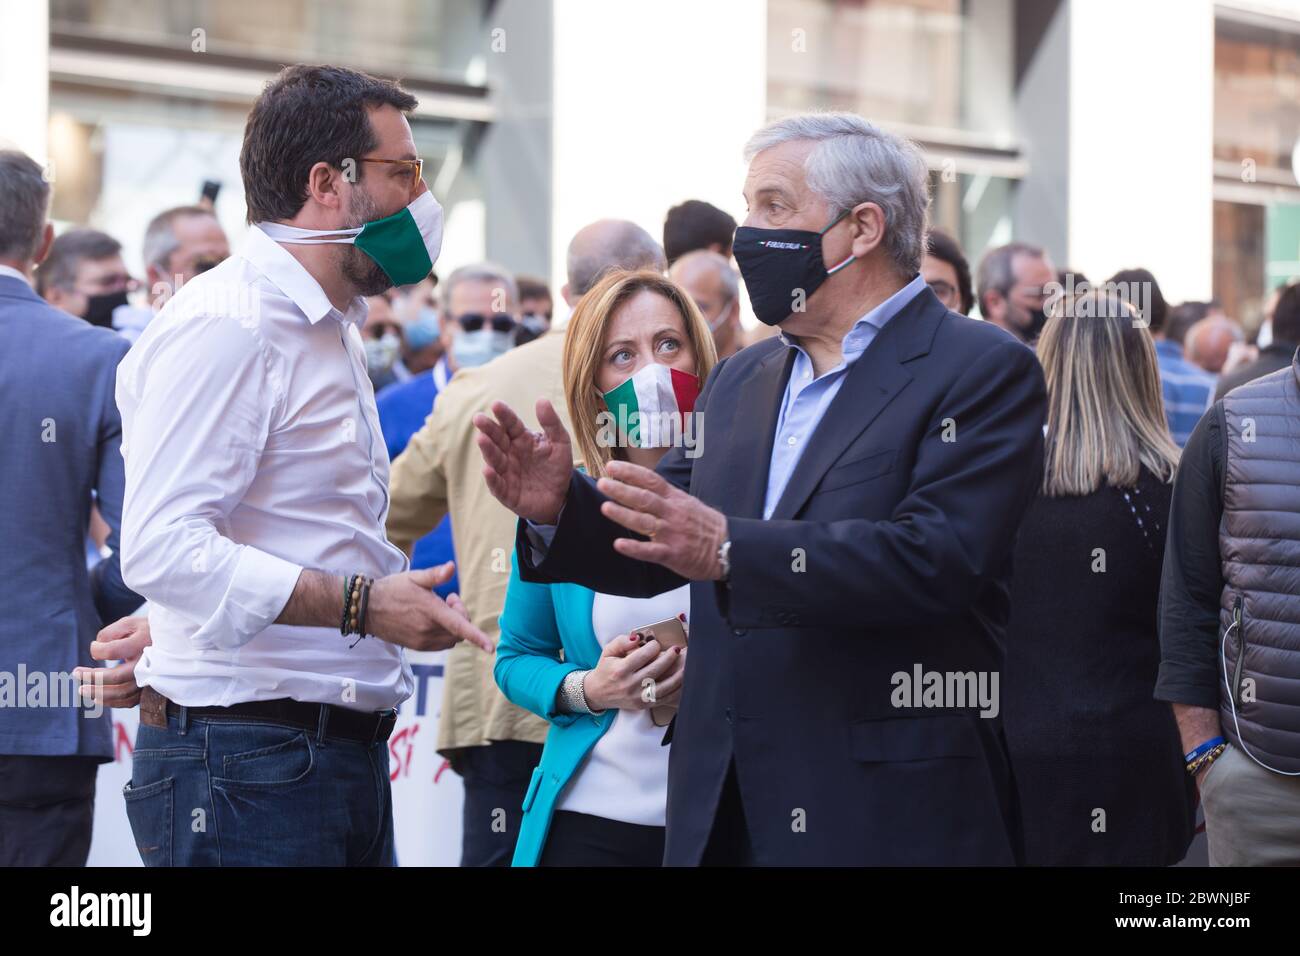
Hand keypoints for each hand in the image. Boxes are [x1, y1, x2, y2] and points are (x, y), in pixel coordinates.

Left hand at [75, 615, 151, 707]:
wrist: (176, 642)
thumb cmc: (148, 630)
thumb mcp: (131, 623)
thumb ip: (110, 632)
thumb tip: (96, 647)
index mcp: (142, 643)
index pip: (111, 651)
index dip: (96, 650)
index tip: (95, 646)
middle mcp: (148, 663)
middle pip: (116, 677)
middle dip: (92, 677)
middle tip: (75, 673)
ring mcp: (151, 678)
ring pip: (122, 694)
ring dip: (98, 694)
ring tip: (82, 690)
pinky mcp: (150, 689)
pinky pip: (129, 701)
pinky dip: (111, 702)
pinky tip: (97, 697)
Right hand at [367, 563, 493, 652]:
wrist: (367, 609)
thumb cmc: (392, 589)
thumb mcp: (414, 577)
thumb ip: (435, 575)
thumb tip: (452, 567)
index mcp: (430, 611)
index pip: (459, 626)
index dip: (477, 637)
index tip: (491, 649)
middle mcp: (427, 630)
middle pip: (460, 631)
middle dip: (461, 615)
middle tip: (449, 598)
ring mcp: (422, 641)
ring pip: (452, 639)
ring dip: (453, 626)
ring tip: (439, 608)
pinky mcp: (417, 647)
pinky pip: (441, 644)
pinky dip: (444, 633)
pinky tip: (432, 619)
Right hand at [474, 399, 572, 523]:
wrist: (561, 497)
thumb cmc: (557, 467)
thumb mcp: (560, 443)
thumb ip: (551, 423)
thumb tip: (542, 399)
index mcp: (521, 439)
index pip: (511, 424)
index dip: (504, 415)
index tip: (496, 405)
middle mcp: (510, 453)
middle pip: (497, 439)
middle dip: (488, 429)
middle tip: (478, 418)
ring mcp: (506, 472)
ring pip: (494, 459)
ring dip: (487, 450)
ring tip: (481, 439)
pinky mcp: (506, 492)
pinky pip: (497, 485)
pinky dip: (492, 478)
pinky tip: (487, 470)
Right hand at [583, 633, 684, 711]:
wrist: (598, 693)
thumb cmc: (606, 669)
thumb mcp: (608, 651)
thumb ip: (622, 641)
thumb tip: (637, 637)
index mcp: (620, 670)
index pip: (642, 656)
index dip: (653, 647)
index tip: (656, 643)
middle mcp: (629, 685)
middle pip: (655, 670)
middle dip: (669, 658)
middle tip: (677, 649)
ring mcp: (637, 697)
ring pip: (663, 687)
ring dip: (677, 676)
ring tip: (686, 665)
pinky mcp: (643, 705)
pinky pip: (664, 699)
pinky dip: (675, 690)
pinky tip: (682, 681)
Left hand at [596, 459, 727, 579]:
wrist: (728, 548)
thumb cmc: (706, 525)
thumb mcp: (688, 503)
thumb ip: (666, 496)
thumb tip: (641, 487)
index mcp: (675, 499)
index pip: (650, 480)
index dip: (630, 472)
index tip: (612, 466)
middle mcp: (672, 513)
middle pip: (644, 498)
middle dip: (622, 490)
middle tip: (603, 483)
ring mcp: (672, 533)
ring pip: (644, 522)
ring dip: (624, 514)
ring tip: (606, 507)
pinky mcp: (673, 554)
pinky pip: (651, 551)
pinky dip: (635, 548)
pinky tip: (619, 544)